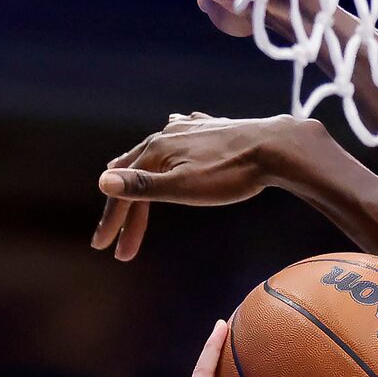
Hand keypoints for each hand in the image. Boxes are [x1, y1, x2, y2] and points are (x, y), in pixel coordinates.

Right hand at [94, 112, 330, 261]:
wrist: (274, 147)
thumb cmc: (230, 174)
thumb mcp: (183, 187)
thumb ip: (143, 186)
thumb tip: (103, 182)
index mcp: (155, 151)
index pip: (125, 191)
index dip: (113, 221)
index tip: (105, 248)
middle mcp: (166, 134)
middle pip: (135, 173)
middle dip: (126, 209)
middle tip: (122, 243)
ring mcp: (188, 129)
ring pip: (153, 151)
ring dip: (139, 174)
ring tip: (128, 186)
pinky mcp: (210, 129)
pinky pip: (179, 133)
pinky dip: (167, 145)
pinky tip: (172, 133)